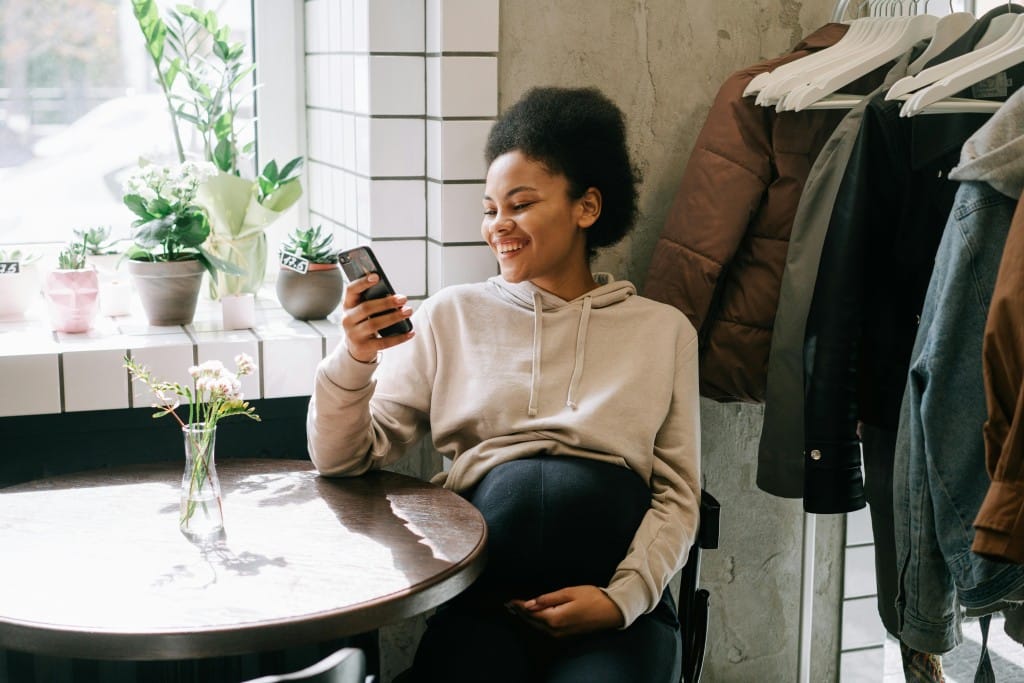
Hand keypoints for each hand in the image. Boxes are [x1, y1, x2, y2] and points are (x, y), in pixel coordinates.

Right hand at [340, 274, 413, 361]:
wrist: (357, 348)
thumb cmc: (365, 322)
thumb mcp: (363, 311)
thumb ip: (373, 301)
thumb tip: (395, 297)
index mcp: (348, 305)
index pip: (351, 290)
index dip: (362, 282)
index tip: (377, 276)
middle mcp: (347, 319)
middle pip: (366, 308)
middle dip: (386, 302)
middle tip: (403, 299)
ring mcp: (354, 334)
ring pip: (374, 324)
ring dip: (394, 317)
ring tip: (408, 311)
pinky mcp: (363, 347)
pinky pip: (383, 342)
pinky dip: (399, 337)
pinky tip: (410, 332)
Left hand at [505, 585, 623, 637]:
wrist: (611, 611)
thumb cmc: (592, 598)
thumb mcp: (569, 593)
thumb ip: (548, 599)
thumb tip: (529, 604)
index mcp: (555, 619)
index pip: (531, 613)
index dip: (519, 606)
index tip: (510, 600)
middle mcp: (556, 630)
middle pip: (532, 622)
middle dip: (521, 613)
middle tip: (510, 604)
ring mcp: (561, 634)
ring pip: (538, 627)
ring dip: (528, 618)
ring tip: (518, 608)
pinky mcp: (566, 634)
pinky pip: (546, 629)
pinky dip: (538, 622)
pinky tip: (535, 614)